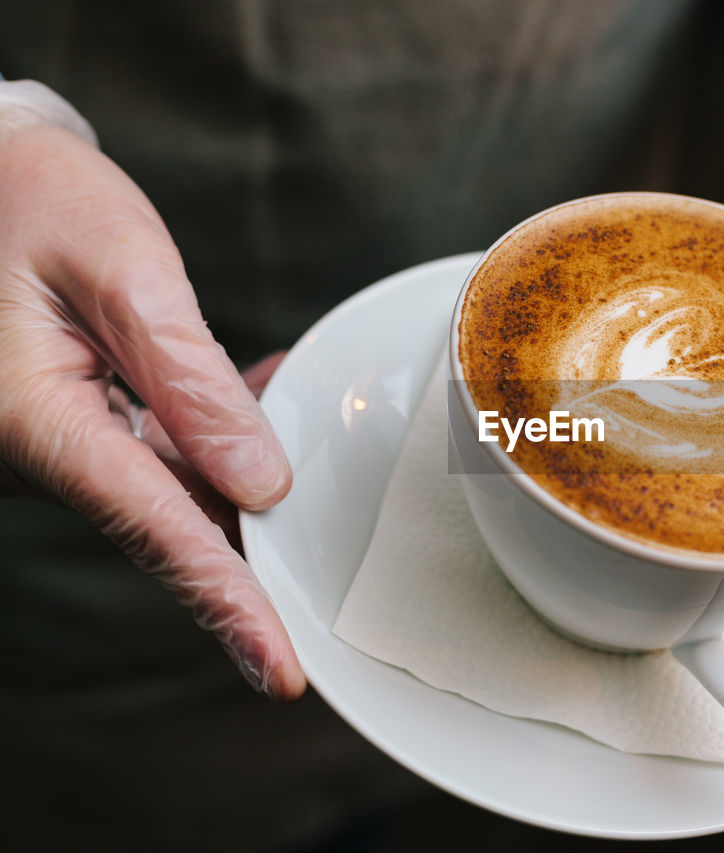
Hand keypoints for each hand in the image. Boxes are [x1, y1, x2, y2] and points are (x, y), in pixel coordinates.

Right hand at [0, 103, 303, 698]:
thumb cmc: (29, 200)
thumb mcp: (121, 271)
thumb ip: (191, 378)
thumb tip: (260, 482)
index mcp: (37, 421)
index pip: (157, 529)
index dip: (229, 603)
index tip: (282, 671)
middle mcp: (43, 450)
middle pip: (171, 525)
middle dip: (252, 560)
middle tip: (329, 607)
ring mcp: (61, 442)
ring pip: (174, 491)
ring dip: (246, 477)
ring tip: (314, 437)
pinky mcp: (78, 424)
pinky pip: (161, 452)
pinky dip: (220, 437)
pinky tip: (270, 397)